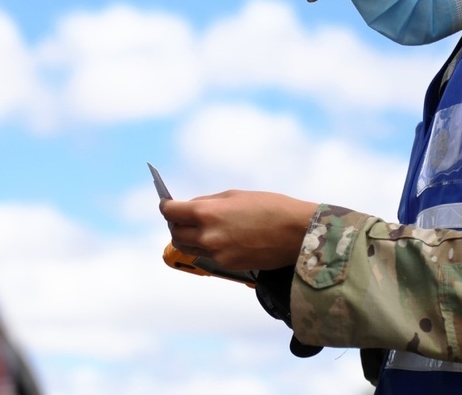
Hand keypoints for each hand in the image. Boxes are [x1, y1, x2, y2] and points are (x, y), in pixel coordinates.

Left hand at [159, 190, 318, 271]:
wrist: (296, 232)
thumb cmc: (269, 207)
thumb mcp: (234, 196)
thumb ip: (207, 202)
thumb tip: (189, 207)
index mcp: (206, 213)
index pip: (170, 212)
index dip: (166, 206)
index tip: (167, 203)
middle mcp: (207, 236)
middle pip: (175, 233)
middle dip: (175, 224)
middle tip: (182, 216)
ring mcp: (216, 253)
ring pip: (189, 247)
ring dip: (189, 237)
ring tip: (201, 227)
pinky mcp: (227, 265)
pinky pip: (208, 255)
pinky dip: (208, 246)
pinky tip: (223, 237)